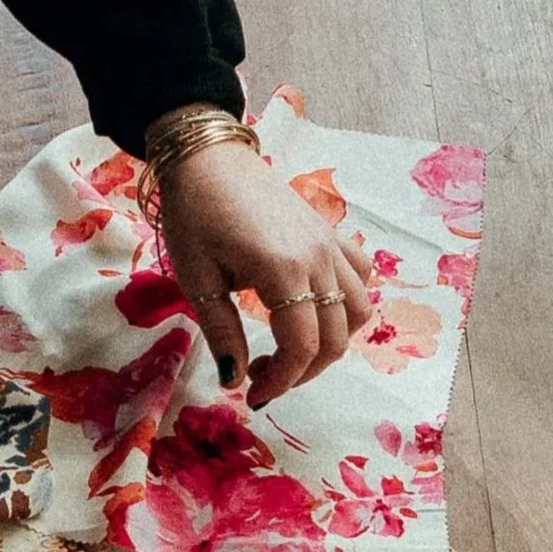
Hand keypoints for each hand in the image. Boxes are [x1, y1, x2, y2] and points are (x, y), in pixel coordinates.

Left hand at [152, 137, 373, 407]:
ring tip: (290, 347)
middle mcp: (318, 258)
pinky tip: (313, 308)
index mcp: (282, 270)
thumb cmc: (193, 214)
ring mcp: (330, 244)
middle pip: (335, 337)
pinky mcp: (330, 233)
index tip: (253, 394)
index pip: (302, 347)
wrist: (206, 157)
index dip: (281, 381)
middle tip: (262, 376)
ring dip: (330, 341)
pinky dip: (347, 302)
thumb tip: (235, 381)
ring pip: (357, 310)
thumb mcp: (197, 278)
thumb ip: (223, 333)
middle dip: (302, 371)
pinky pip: (359, 276)